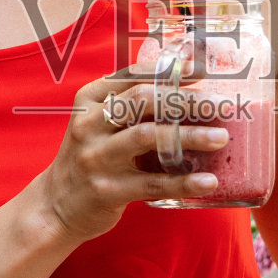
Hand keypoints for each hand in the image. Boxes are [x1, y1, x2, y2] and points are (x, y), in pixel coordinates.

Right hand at [34, 73, 226, 240]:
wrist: (55, 206)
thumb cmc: (91, 157)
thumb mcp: (98, 123)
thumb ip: (130, 104)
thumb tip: (184, 82)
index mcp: (89, 100)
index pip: (131, 75)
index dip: (168, 71)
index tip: (200, 71)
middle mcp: (89, 124)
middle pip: (143, 101)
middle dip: (186, 100)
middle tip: (220, 106)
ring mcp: (96, 157)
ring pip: (148, 138)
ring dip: (189, 136)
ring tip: (221, 138)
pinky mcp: (106, 190)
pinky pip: (151, 184)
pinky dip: (183, 182)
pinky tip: (208, 181)